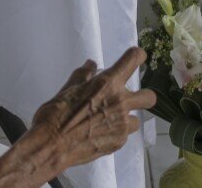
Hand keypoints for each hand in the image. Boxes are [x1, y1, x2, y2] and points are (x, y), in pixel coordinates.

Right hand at [29, 48, 156, 172]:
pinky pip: (123, 135)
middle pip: (150, 97)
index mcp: (108, 83)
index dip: (136, 56)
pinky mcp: (118, 142)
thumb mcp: (68, 88)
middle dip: (143, 96)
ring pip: (136, 119)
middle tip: (128, 99)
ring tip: (107, 122)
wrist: (51, 145)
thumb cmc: (55, 113)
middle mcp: (120, 102)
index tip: (134, 58)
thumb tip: (91, 64)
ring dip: (125, 119)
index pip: (134, 59)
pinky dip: (114, 133)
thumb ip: (83, 75)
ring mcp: (121, 124)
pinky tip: (98, 135)